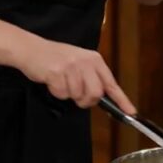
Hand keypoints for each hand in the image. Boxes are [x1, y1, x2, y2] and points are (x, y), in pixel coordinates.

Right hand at [17, 37, 136, 112]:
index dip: (122, 100)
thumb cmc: (55, 58)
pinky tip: (52, 80)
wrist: (32, 49)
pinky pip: (62, 94)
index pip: (111, 83)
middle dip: (85, 100)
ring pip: (78, 96)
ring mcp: (72, 66)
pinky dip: (56, 92)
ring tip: (61, 81)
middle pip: (95, 94)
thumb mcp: (78, 62)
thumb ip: (91, 77)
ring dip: (68, 94)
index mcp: (94, 59)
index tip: (131, 112)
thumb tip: (101, 97)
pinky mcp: (58, 72)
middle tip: (76, 95)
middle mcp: (85, 62)